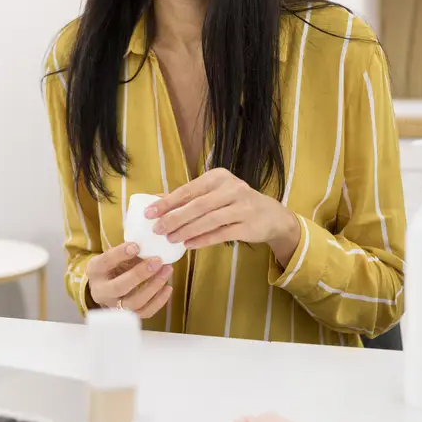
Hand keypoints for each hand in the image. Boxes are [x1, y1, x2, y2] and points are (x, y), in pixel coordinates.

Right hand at [85, 241, 173, 318]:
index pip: (106, 262)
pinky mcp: (128, 315)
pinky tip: (168, 287)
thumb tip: (148, 247)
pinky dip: (159, 301)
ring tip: (167, 270)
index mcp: (95, 271)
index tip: (136, 246)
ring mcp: (114, 306)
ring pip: (134, 302)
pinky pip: (145, 312)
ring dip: (154, 286)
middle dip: (140, 274)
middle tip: (158, 261)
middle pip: (120, 287)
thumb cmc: (112, 267)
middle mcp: (101, 292)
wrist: (106, 288)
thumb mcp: (113, 255)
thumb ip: (127, 252)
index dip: (120, 254)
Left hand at [146, 168, 301, 263]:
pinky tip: (189, 244)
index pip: (188, 190)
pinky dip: (203, 239)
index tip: (149, 213)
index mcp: (219, 177)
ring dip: (186, 231)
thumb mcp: (215, 194)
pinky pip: (221, 234)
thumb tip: (157, 201)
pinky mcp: (248, 226)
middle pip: (197, 205)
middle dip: (174, 218)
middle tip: (157, 230)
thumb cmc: (236, 203)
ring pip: (208, 220)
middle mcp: (232, 188)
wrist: (272, 216)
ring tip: (171, 239)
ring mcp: (242, 207)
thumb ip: (189, 197)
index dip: (167, 202)